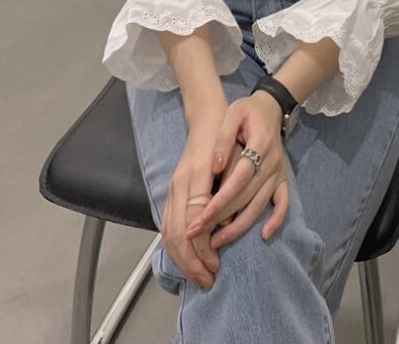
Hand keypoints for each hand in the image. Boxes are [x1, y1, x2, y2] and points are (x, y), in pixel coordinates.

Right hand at [161, 102, 226, 289]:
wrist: (208, 117)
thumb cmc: (226, 137)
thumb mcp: (233, 158)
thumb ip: (227, 189)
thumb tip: (223, 223)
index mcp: (194, 178)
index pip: (193, 225)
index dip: (203, 250)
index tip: (216, 267)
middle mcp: (179, 185)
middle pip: (177, 234)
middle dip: (191, 262)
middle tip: (207, 280)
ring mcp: (173, 188)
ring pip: (168, 232)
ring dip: (182, 258)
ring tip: (199, 274)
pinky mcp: (171, 190)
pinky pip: (166, 224)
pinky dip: (174, 245)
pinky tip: (186, 257)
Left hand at [185, 91, 288, 247]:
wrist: (271, 108)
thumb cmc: (247, 111)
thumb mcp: (233, 113)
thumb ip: (223, 137)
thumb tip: (215, 166)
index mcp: (259, 145)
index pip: (238, 179)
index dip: (219, 201)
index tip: (199, 218)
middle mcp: (271, 163)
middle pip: (245, 197)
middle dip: (220, 219)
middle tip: (196, 236)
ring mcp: (278, 173)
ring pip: (259, 205)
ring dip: (239, 227)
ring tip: (216, 243)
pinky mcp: (282, 179)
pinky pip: (283, 204)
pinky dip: (276, 220)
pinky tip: (264, 236)